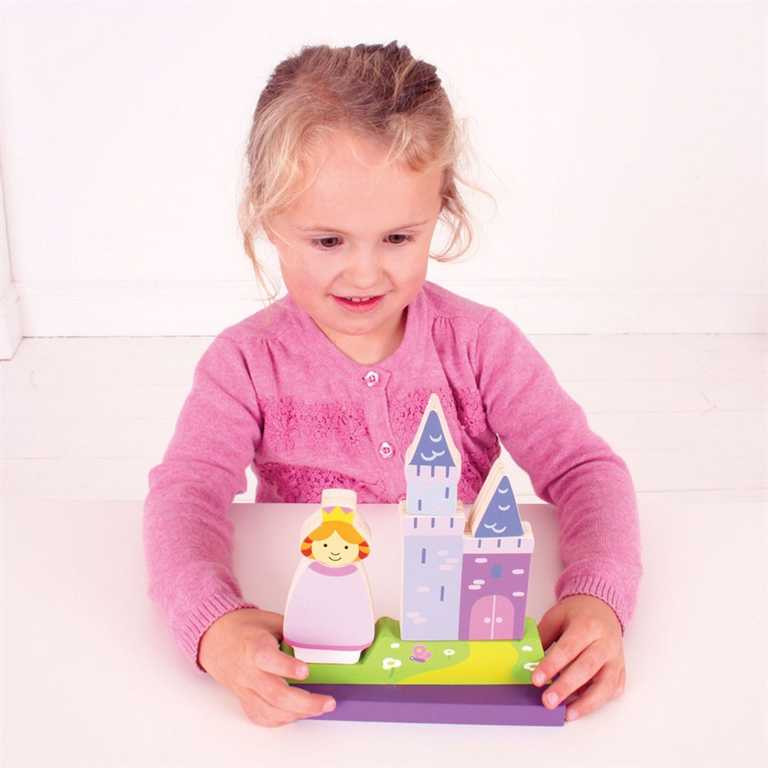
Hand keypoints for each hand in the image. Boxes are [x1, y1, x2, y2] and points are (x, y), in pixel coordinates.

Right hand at [198, 607, 335, 726]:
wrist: (215, 638)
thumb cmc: (244, 628)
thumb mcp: (270, 620)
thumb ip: (293, 632)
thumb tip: (319, 641)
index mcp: (253, 646)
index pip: (267, 659)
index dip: (287, 667)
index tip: (306, 671)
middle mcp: (248, 671)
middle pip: (274, 693)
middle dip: (304, 703)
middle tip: (327, 702)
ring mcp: (244, 688)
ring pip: (268, 710)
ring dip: (296, 714)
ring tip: (318, 708)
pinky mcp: (243, 699)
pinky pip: (260, 716)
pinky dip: (280, 719)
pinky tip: (297, 714)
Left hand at [533, 595, 625, 721]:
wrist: (603, 607)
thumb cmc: (577, 614)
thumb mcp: (556, 617)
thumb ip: (543, 637)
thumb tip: (526, 660)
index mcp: (587, 626)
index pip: (568, 648)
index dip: (551, 665)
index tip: (536, 680)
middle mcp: (605, 643)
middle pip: (586, 668)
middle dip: (566, 687)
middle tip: (548, 701)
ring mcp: (615, 659)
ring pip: (605, 685)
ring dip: (585, 703)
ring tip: (566, 714)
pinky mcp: (621, 671)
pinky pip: (612, 691)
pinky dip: (598, 702)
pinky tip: (580, 708)